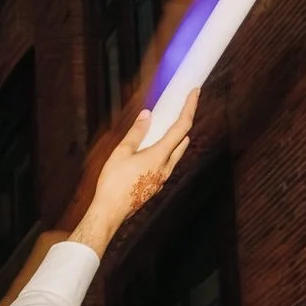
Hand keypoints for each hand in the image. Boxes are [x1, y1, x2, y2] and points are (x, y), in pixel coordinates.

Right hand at [69, 89, 196, 252]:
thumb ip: (136, 132)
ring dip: (175, 138)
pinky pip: (166, 164)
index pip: (182, 126)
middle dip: (184, 122)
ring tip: (165, 127)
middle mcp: (166, 167)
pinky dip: (165, 152)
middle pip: (183, 140)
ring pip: (176, 153)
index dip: (190, 107)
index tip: (195, 92)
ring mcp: (162, 178)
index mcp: (160, 155)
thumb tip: (147, 115)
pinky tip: (153, 150)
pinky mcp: (155, 185)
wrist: (110, 213)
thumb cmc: (113, 183)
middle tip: (179, 108)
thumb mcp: (122, 153)